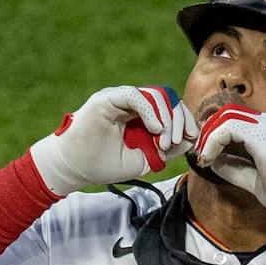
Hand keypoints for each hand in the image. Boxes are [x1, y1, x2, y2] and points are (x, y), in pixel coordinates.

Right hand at [31, 85, 197, 195]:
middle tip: (177, 142)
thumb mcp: (143, 160)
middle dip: (179, 120)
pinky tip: (156, 129)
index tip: (191, 139)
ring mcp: (120, 98)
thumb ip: (165, 149)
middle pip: (167, 99)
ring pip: (156, 96)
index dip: (184, 121)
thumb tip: (189, 140)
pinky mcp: (109, 98)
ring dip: (167, 120)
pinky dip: (151, 111)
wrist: (74, 168)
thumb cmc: (103, 164)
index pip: (170, 108)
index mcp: (140, 115)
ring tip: (165, 142)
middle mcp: (132, 103)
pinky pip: (136, 96)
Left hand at [192, 105, 265, 226]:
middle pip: (229, 114)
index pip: (237, 123)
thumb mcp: (254, 179)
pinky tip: (208, 157)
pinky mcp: (262, 133)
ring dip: (209, 136)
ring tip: (203, 157)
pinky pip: (228, 127)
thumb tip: (215, 162)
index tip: (206, 158)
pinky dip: (212, 141)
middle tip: (201, 156)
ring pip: (227, 116)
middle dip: (209, 133)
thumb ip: (235, 168)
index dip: (216, 137)